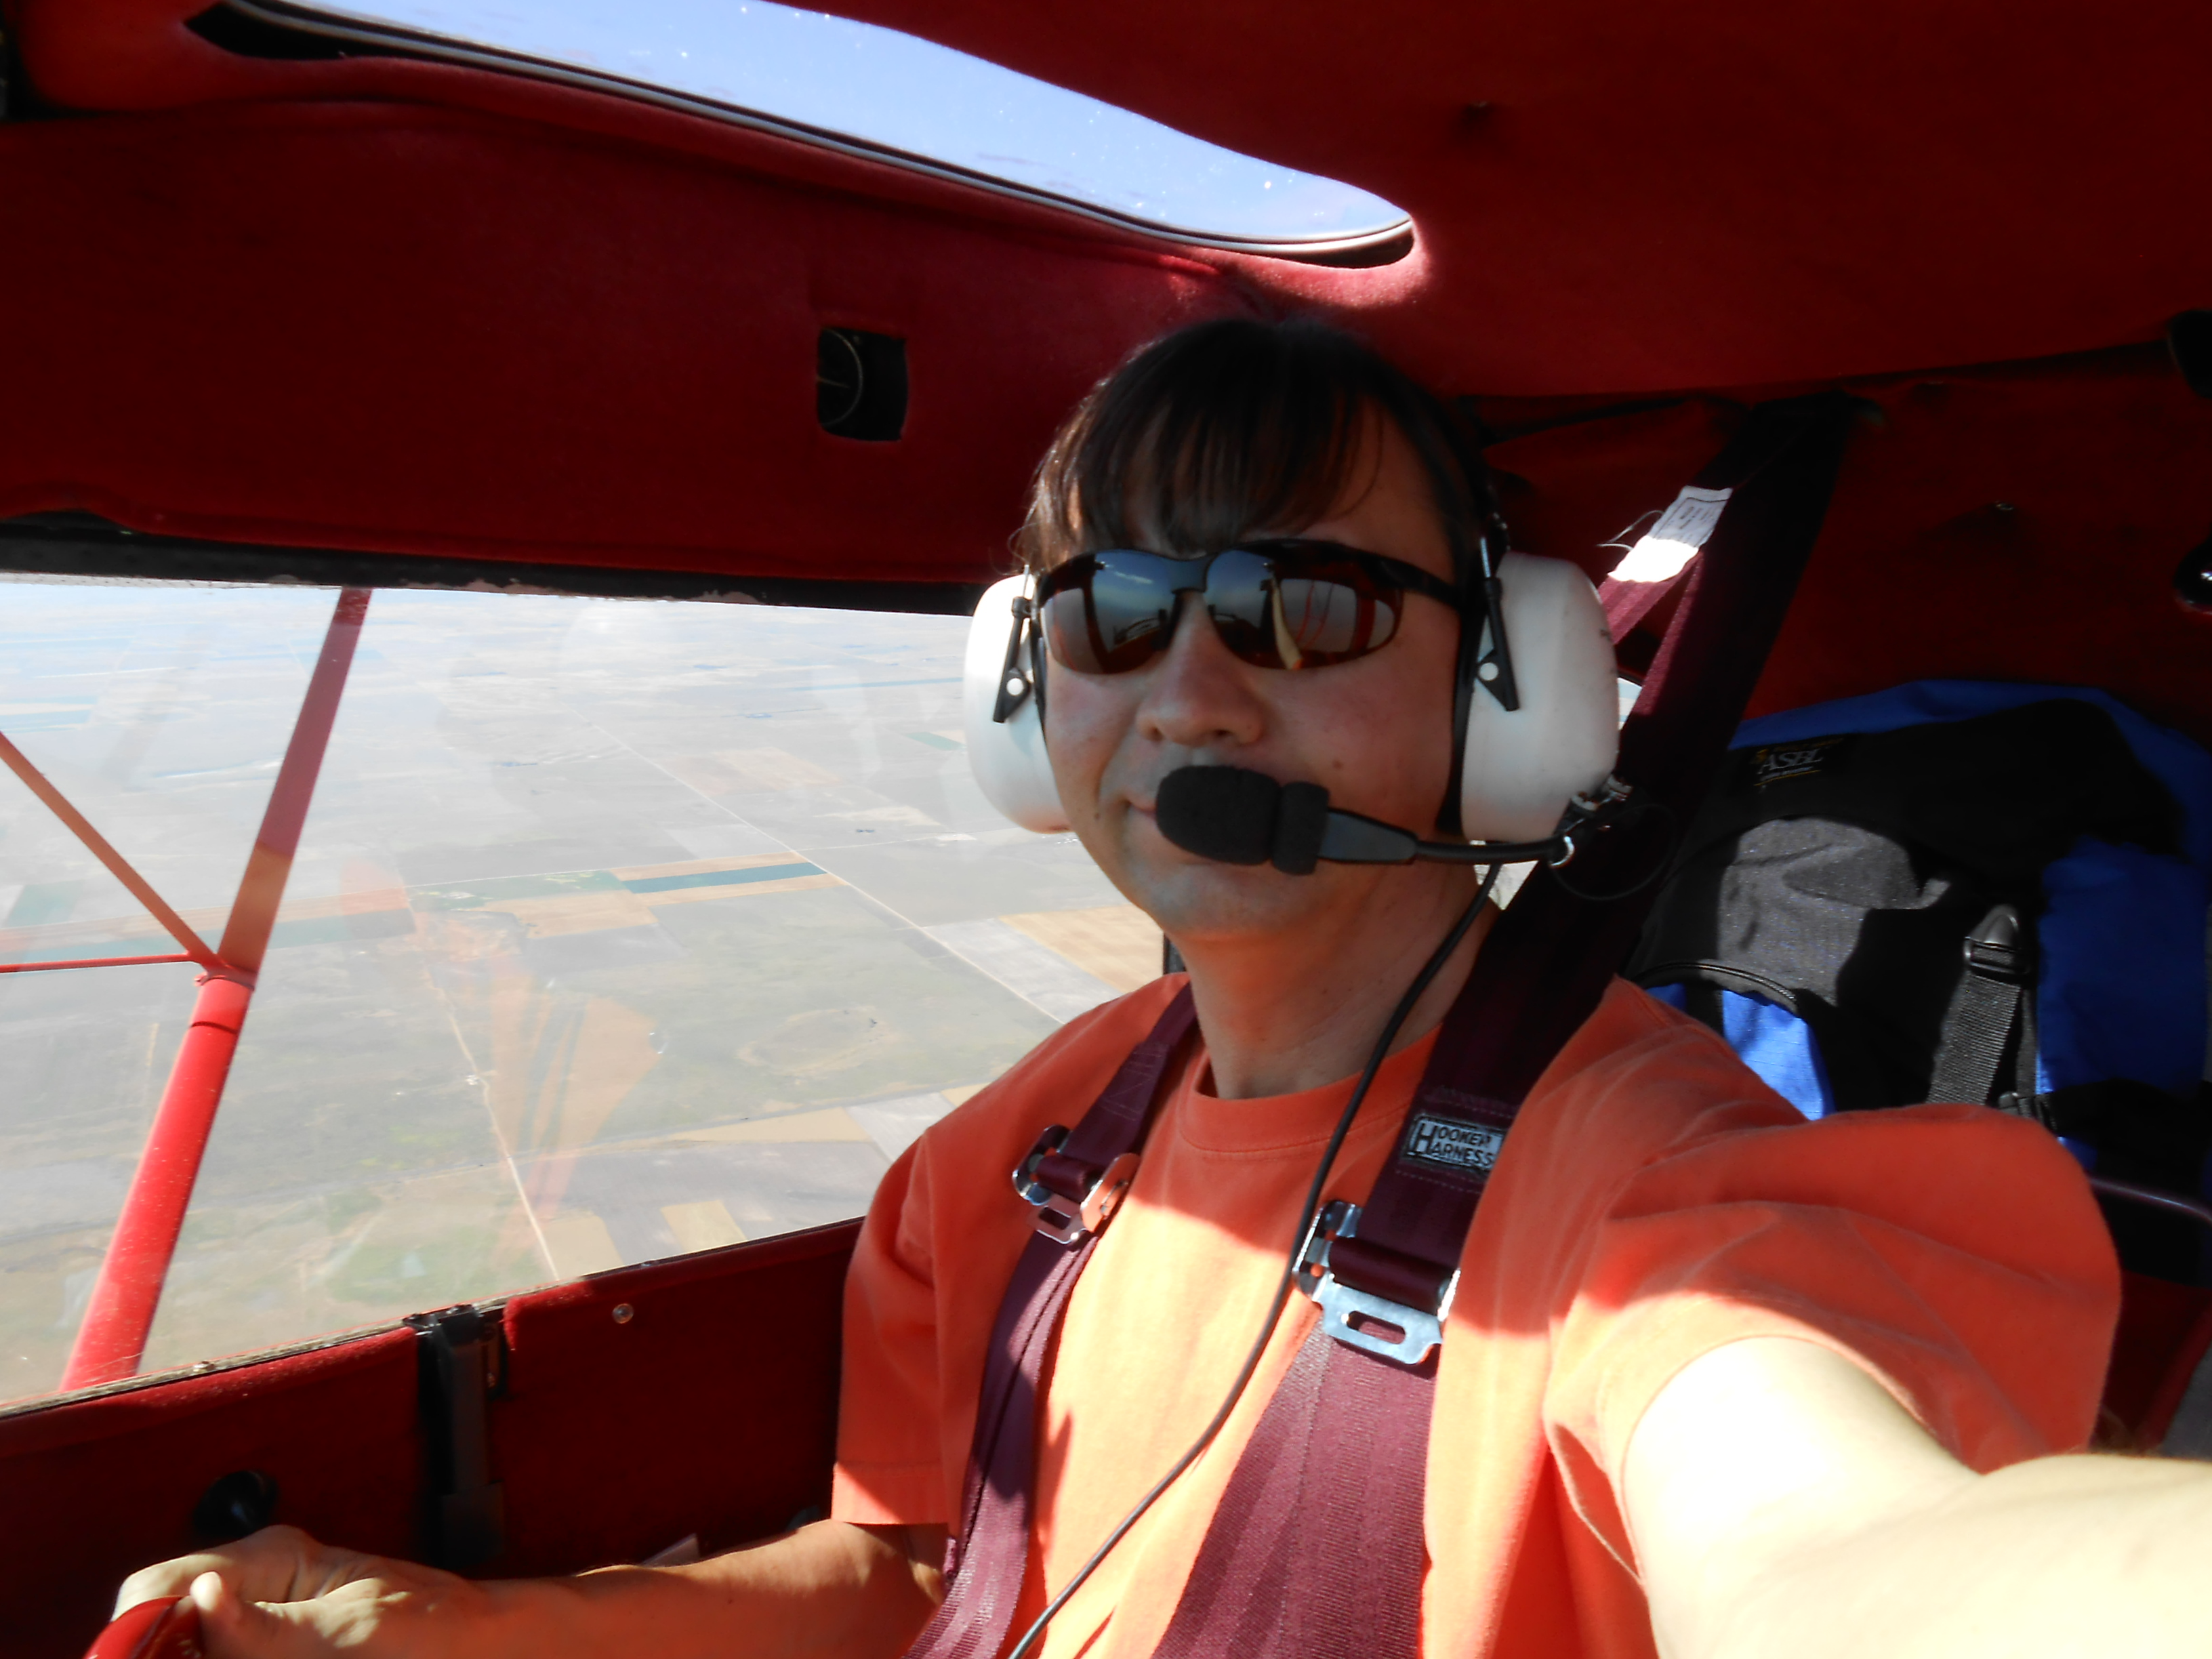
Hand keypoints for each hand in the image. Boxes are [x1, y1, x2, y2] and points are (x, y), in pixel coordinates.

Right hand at [113, 1526, 498, 1658]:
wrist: (484, 1649)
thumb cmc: (437, 1626)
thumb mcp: (354, 1630)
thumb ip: (272, 1626)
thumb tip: (200, 1598)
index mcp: (267, 1559)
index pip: (161, 1585)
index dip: (136, 1633)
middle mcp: (251, 1590)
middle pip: (164, 1630)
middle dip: (166, 1654)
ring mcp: (258, 1627)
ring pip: (194, 1649)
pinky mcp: (271, 1650)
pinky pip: (226, 1652)